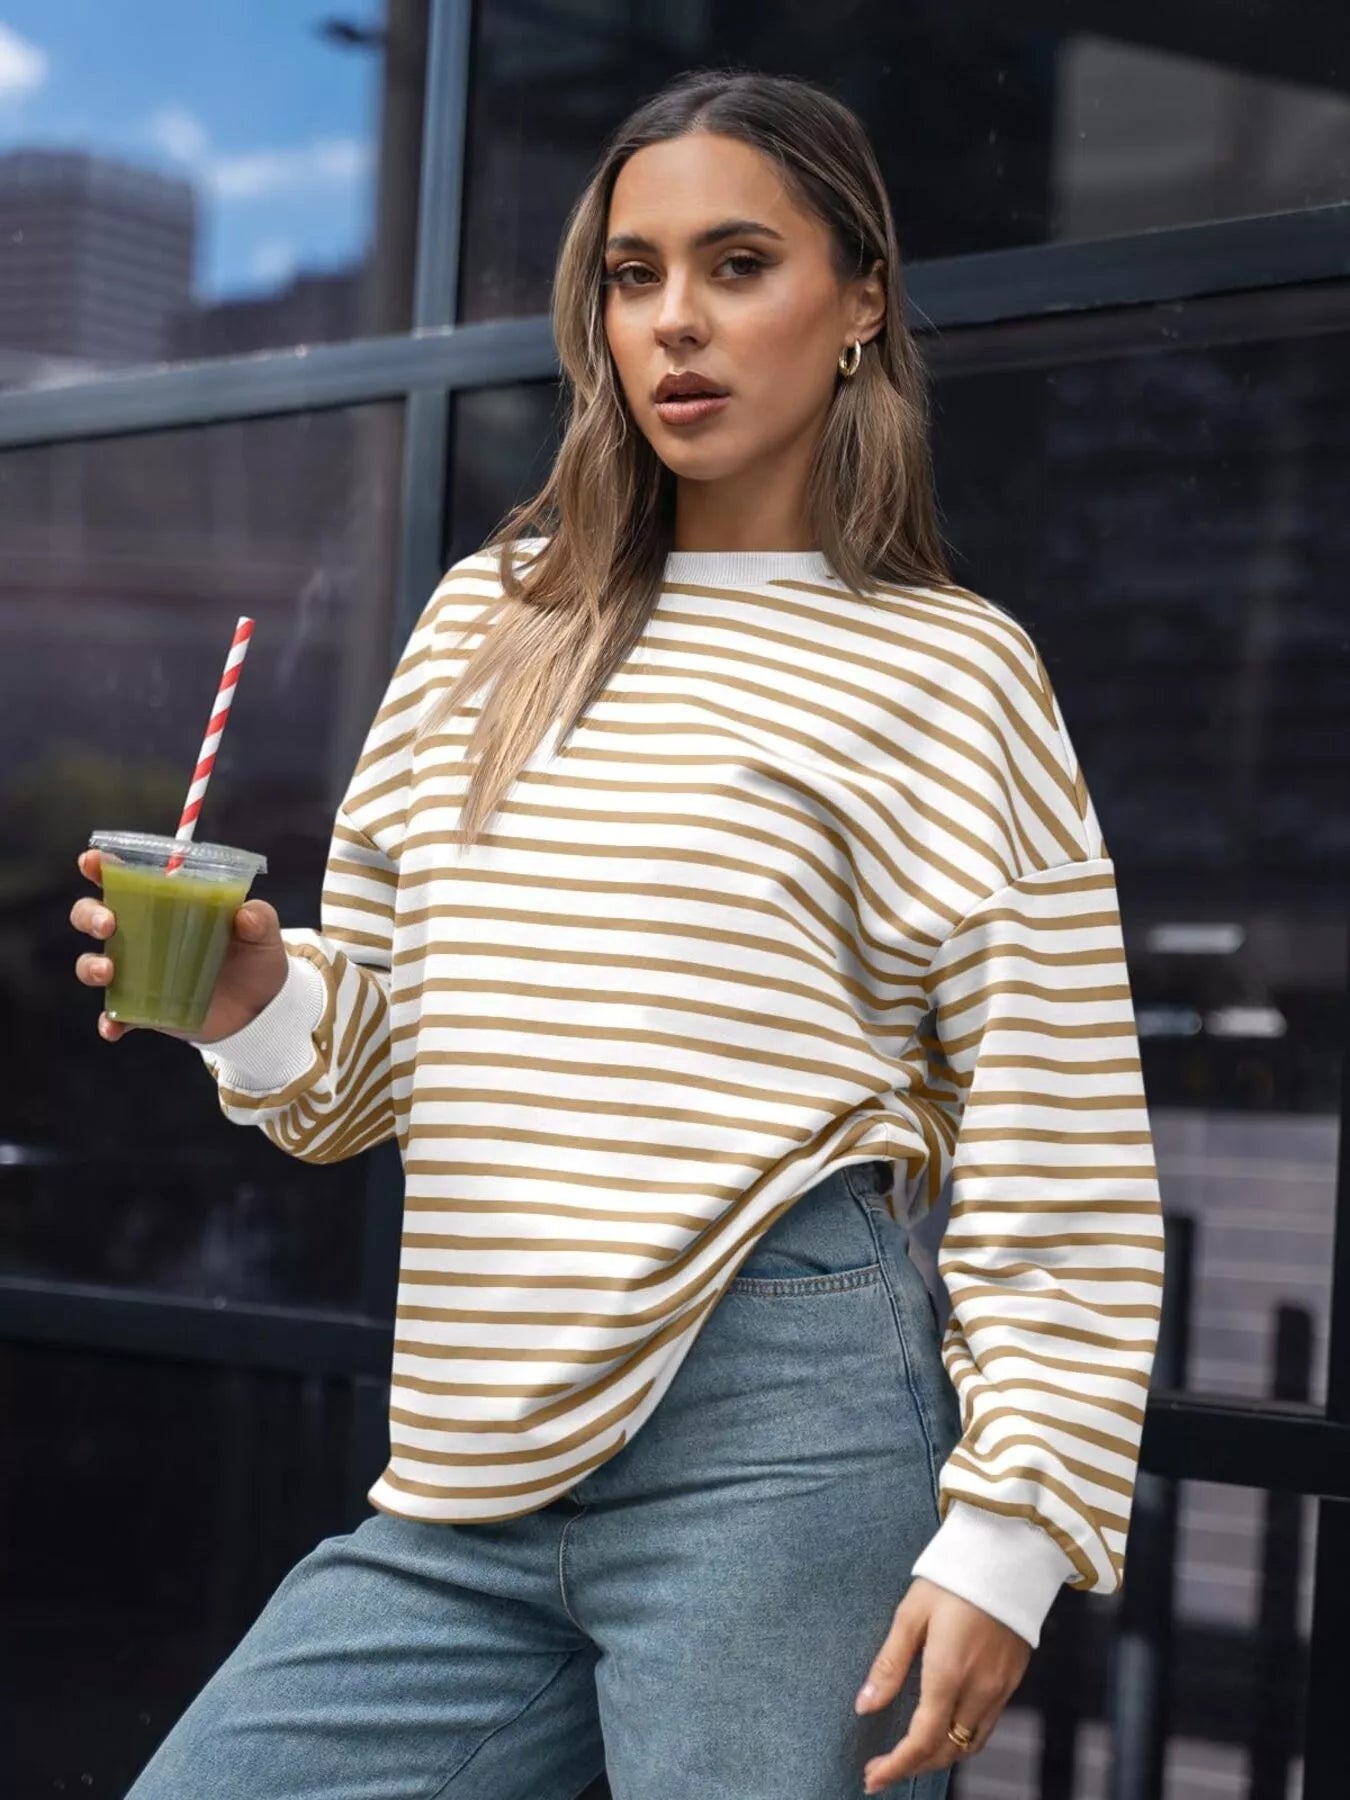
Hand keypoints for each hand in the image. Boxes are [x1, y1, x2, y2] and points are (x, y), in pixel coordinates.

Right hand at [72, 847, 289, 1044]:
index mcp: (165, 905)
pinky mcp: (141, 1009)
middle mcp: (141, 936)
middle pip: (93, 917)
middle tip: (108, 924)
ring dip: (91, 965)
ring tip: (109, 970)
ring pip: (93, 964)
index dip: (101, 868)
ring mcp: (137, 974)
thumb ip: (258, 919)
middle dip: (90, 915)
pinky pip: (115, 1016)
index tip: (92, 862)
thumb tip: (245, 914)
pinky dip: (109, 1022)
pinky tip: (114, 1026)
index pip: (124, 879)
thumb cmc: (255, 960)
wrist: (262, 1011)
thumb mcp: (264, 935)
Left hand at [855, 1577, 1031, 1789]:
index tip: (873, 1778)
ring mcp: (1001, 1686)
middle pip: (946, 1751)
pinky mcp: (1013, 1679)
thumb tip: (864, 1706)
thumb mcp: (911, 1613)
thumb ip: (889, 1665)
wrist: (1009, 1555)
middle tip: (883, 1768)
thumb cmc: (953, 1577)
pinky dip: (963, 1738)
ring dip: (939, 1756)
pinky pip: (987, 1725)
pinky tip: (943, 1726)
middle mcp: (979, 1688)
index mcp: (948, 1672)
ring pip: (970, 1744)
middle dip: (914, 1767)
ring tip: (910, 1753)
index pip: (922, 1740)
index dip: (897, 1766)